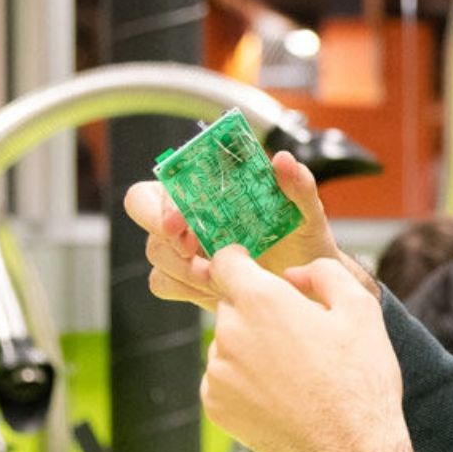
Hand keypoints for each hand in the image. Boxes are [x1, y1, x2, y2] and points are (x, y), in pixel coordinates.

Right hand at [123, 151, 360, 311]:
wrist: (309, 284)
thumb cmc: (304, 239)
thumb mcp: (307, 212)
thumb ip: (299, 184)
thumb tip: (282, 159)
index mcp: (211, 186)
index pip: (166, 181)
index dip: (163, 201)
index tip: (179, 222)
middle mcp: (191, 212)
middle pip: (143, 210)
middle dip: (163, 234)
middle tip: (193, 252)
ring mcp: (186, 246)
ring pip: (157, 253)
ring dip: (183, 268)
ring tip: (220, 278)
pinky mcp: (187, 279)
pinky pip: (164, 283)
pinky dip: (185, 289)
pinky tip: (217, 292)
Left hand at [202, 247, 416, 451]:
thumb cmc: (360, 380)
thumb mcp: (361, 309)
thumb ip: (324, 273)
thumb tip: (293, 273)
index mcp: (261, 301)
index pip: (226, 260)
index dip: (241, 260)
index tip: (259, 271)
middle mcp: (229, 333)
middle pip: (232, 305)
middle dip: (259, 311)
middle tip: (300, 335)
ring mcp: (218, 372)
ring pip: (228, 343)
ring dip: (252, 348)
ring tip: (297, 372)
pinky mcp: (216, 406)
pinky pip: (224, 378)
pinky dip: (246, 381)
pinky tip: (282, 395)